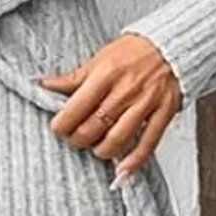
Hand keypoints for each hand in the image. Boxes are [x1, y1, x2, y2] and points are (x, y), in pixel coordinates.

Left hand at [38, 32, 181, 183]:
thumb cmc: (133, 51)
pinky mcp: (163, 113)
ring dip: (101, 150)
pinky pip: (148, 144)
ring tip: (96, 146)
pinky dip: (134, 161)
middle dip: (78, 139)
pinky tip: (122, 170)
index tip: (59, 128)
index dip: (62, 125)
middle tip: (76, 138)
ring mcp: (145, 103)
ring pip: (117, 140)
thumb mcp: (99, 58)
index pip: (75, 109)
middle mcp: (125, 90)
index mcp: (106, 74)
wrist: (171, 44)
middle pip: (93, 128)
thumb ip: (74, 78)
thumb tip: (45, 85)